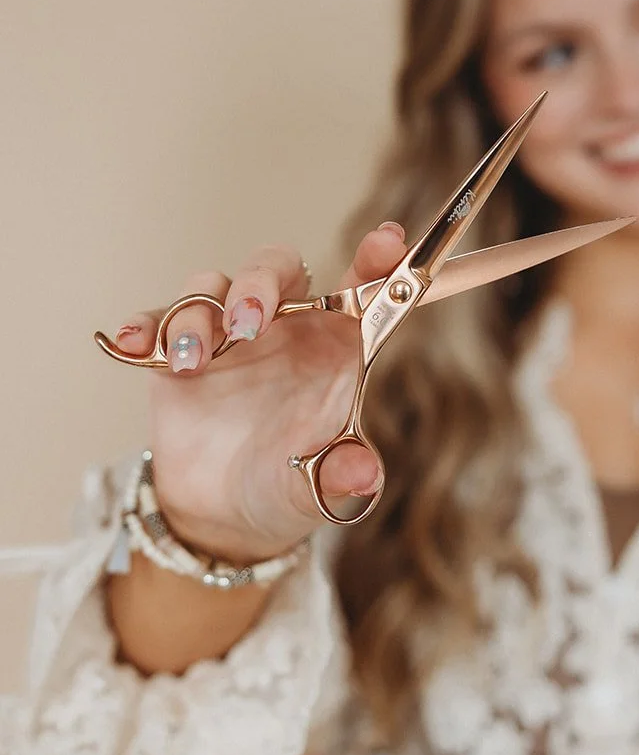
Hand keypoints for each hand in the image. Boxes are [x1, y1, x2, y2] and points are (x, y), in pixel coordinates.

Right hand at [109, 223, 407, 559]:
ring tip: (192, 363)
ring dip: (198, 315)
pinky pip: (157, 320)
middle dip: (260, 281)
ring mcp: (227, 334)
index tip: (388, 239)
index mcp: (333, 344)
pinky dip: (144, 326)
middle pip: (275, 267)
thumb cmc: (291, 484)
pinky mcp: (176, 352)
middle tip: (247, 321)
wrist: (228, 514)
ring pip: (212, 286)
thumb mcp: (322, 488)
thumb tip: (361, 472)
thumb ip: (343, 476)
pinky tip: (133, 346)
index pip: (361, 290)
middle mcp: (283, 327)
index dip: (378, 261)